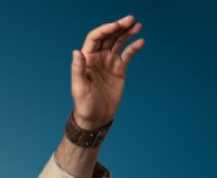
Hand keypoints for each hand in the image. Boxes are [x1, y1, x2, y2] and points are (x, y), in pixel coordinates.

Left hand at [71, 14, 144, 129]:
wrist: (96, 118)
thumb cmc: (84, 105)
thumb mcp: (79, 88)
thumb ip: (78, 70)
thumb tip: (76, 52)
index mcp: (87, 60)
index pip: (95, 38)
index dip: (105, 29)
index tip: (117, 26)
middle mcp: (98, 58)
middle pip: (108, 37)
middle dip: (119, 27)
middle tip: (131, 20)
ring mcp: (109, 63)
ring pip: (118, 42)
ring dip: (127, 33)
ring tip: (137, 26)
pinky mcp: (119, 70)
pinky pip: (127, 54)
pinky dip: (134, 47)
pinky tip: (140, 42)